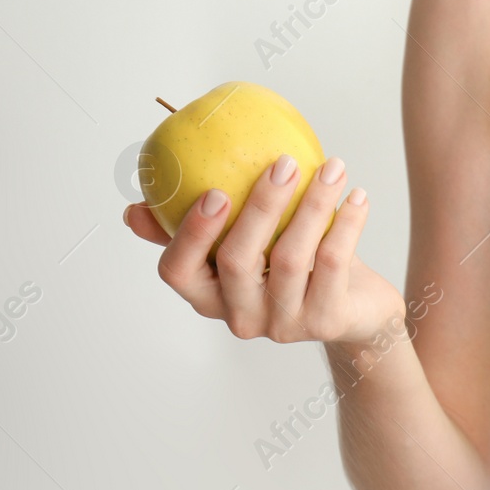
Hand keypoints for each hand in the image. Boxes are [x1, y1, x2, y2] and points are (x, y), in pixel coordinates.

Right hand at [123, 154, 405, 346]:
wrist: (356, 311)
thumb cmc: (291, 264)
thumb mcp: (245, 245)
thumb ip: (198, 226)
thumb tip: (133, 209)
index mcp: (209, 295)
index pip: (178, 271)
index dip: (190, 234)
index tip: (213, 192)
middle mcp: (240, 316)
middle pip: (238, 260)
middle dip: (260, 206)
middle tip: (283, 164)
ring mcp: (283, 325)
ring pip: (292, 258)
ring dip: (313, 206)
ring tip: (332, 167)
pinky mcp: (325, 323)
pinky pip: (333, 264)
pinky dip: (347, 224)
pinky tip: (356, 195)